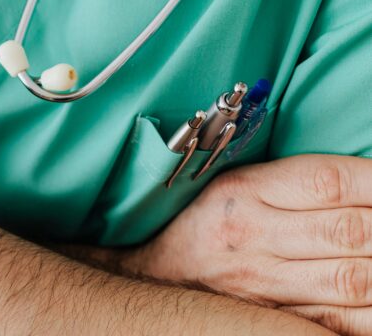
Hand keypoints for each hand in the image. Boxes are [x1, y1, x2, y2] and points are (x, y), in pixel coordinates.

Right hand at [116, 154, 371, 334]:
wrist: (153, 276)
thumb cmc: (206, 222)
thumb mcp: (238, 184)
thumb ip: (299, 182)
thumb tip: (370, 183)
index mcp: (245, 191)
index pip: (328, 181)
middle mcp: (253, 236)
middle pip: (350, 231)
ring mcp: (265, 284)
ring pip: (354, 280)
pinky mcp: (274, 318)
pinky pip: (341, 321)